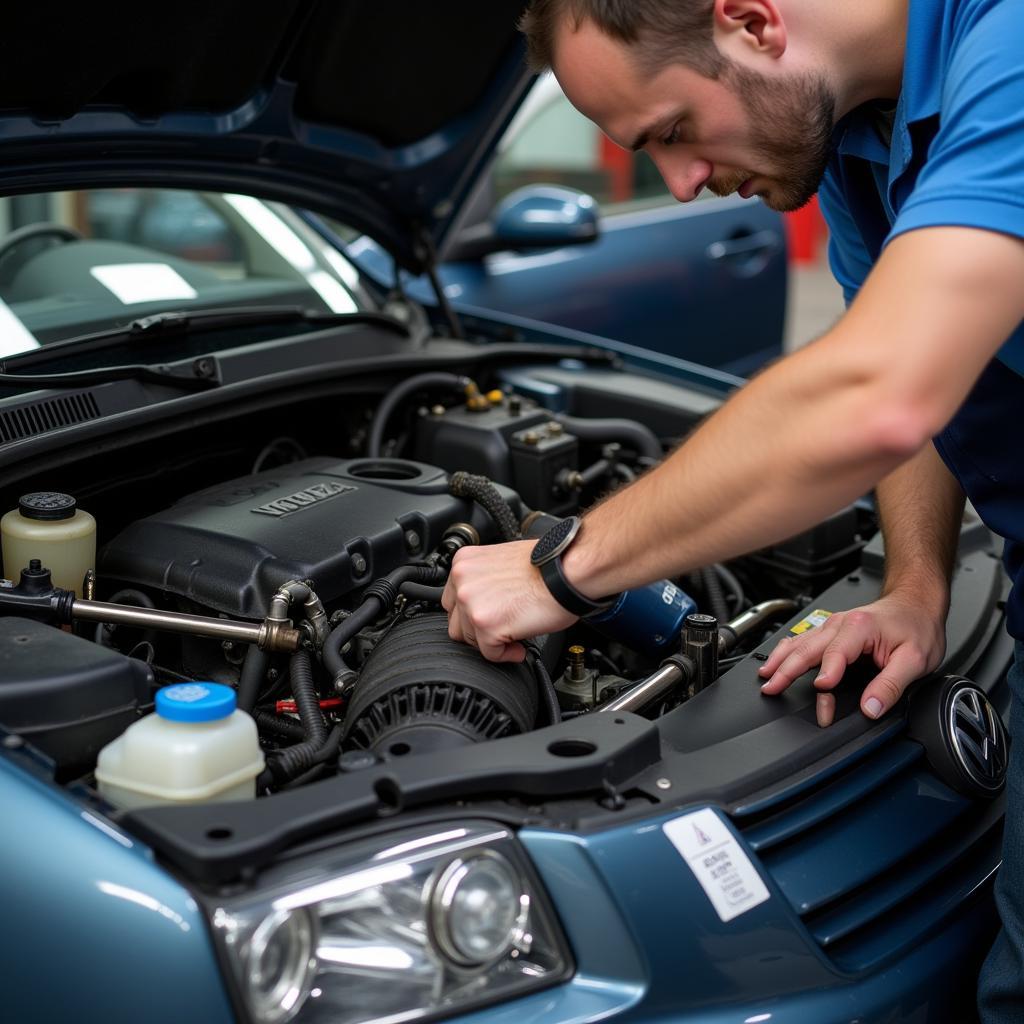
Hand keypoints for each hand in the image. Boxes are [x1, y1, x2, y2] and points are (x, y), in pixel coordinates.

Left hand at [442, 541, 577, 661]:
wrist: (568, 571)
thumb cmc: (548, 566)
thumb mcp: (502, 562)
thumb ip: (484, 581)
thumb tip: (483, 603)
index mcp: (464, 563)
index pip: (452, 601)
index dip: (472, 614)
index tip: (487, 619)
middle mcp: (462, 580)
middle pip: (456, 623)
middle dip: (479, 631)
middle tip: (502, 629)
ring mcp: (471, 603)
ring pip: (470, 640)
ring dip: (492, 642)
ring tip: (514, 635)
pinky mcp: (487, 624)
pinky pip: (489, 654)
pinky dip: (505, 655)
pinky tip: (520, 646)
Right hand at [757, 592, 945, 723]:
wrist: (916, 602)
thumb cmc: (917, 626)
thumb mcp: (916, 659)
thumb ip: (891, 685)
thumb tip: (871, 708)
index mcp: (859, 628)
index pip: (836, 654)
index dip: (828, 673)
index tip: (821, 689)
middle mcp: (839, 624)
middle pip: (806, 648)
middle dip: (786, 669)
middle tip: (771, 688)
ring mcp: (831, 625)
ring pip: (798, 643)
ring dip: (780, 661)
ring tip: (766, 677)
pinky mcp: (829, 630)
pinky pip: (801, 640)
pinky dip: (785, 652)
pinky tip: (775, 661)